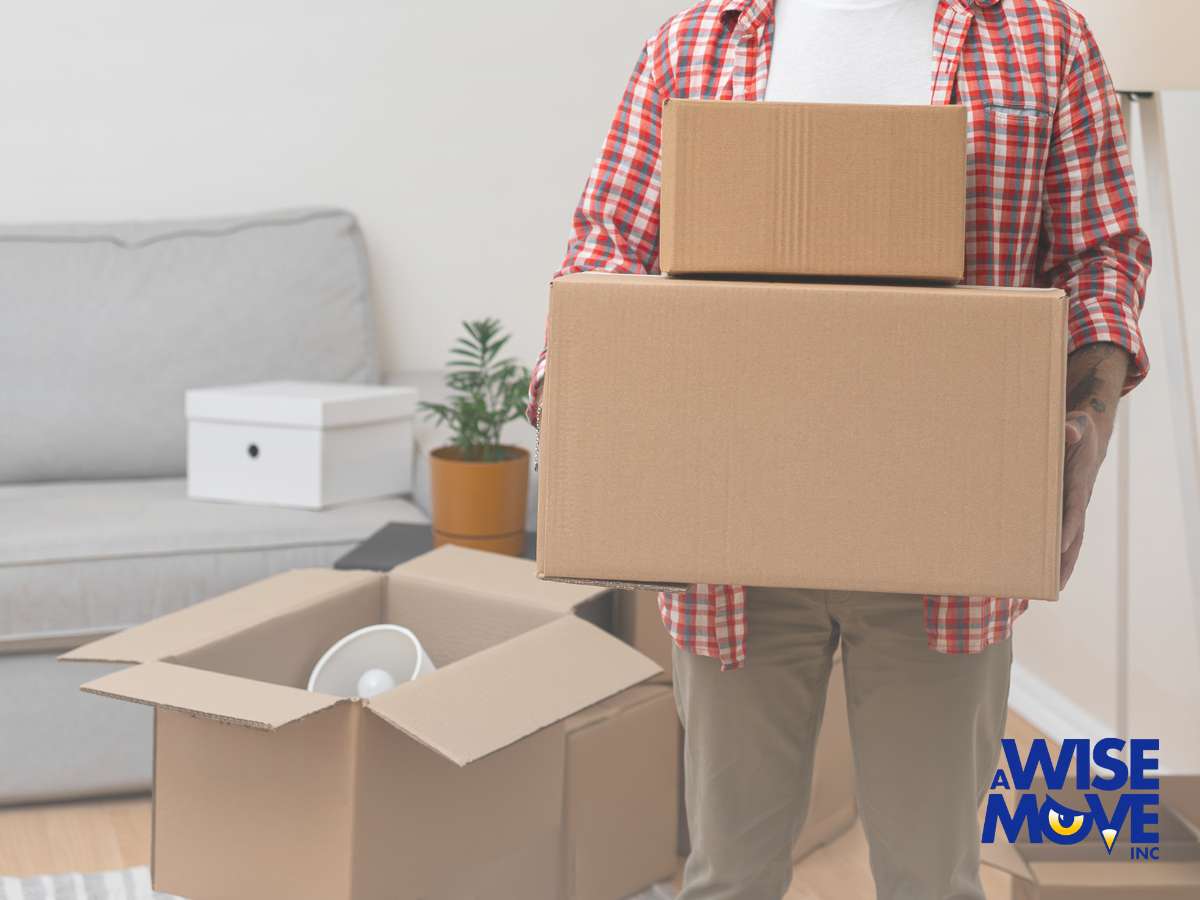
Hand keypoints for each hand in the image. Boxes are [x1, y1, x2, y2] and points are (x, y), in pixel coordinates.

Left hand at [1060, 410, 1101, 587]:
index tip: (1061, 543)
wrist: (1088, 435)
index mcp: (1078, 483)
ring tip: (1047, 588)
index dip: (1069, 527)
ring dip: (1059, 564)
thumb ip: (1073, 427)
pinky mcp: (1062, 508)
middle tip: (1055, 584)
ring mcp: (1071, 507)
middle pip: (1074, 536)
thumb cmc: (1078, 430)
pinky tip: (1037, 567)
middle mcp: (1077, 501)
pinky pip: (1057, 533)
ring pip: (1068, 541)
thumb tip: (1070, 431)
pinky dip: (1053, 551)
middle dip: (1066, 560)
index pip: (1074, 510)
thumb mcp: (1077, 424)